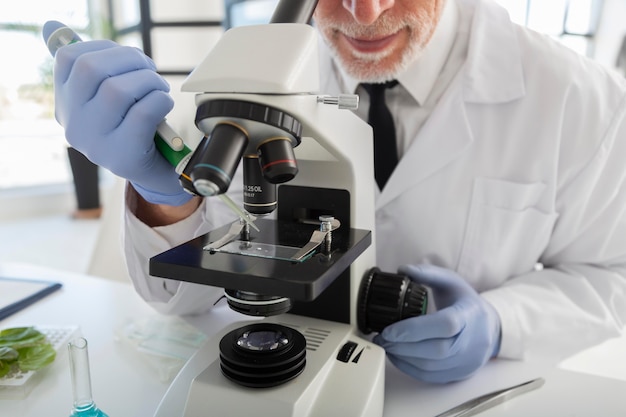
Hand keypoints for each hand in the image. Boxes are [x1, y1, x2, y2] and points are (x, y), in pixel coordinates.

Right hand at [53, 36, 190, 205]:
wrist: (153, 171)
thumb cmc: (132, 127)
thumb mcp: (105, 99)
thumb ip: (83, 66)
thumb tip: (50, 27)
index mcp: (66, 104)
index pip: (68, 58)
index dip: (104, 48)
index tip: (127, 58)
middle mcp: (75, 124)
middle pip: (92, 69)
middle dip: (130, 60)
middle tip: (150, 70)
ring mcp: (96, 143)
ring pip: (117, 90)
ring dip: (148, 80)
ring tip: (159, 88)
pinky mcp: (123, 155)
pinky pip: (143, 112)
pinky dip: (160, 100)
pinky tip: (164, 104)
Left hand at [374, 264, 500, 382]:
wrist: (491, 328)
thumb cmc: (466, 303)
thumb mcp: (452, 282)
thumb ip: (428, 273)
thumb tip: (402, 269)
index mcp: (470, 315)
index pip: (445, 325)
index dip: (414, 330)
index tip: (389, 330)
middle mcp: (472, 342)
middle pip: (436, 350)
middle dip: (403, 346)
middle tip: (380, 339)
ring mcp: (467, 361)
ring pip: (432, 367)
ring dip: (403, 358)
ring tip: (385, 346)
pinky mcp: (460, 374)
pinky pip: (432, 377)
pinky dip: (410, 369)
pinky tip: (397, 357)